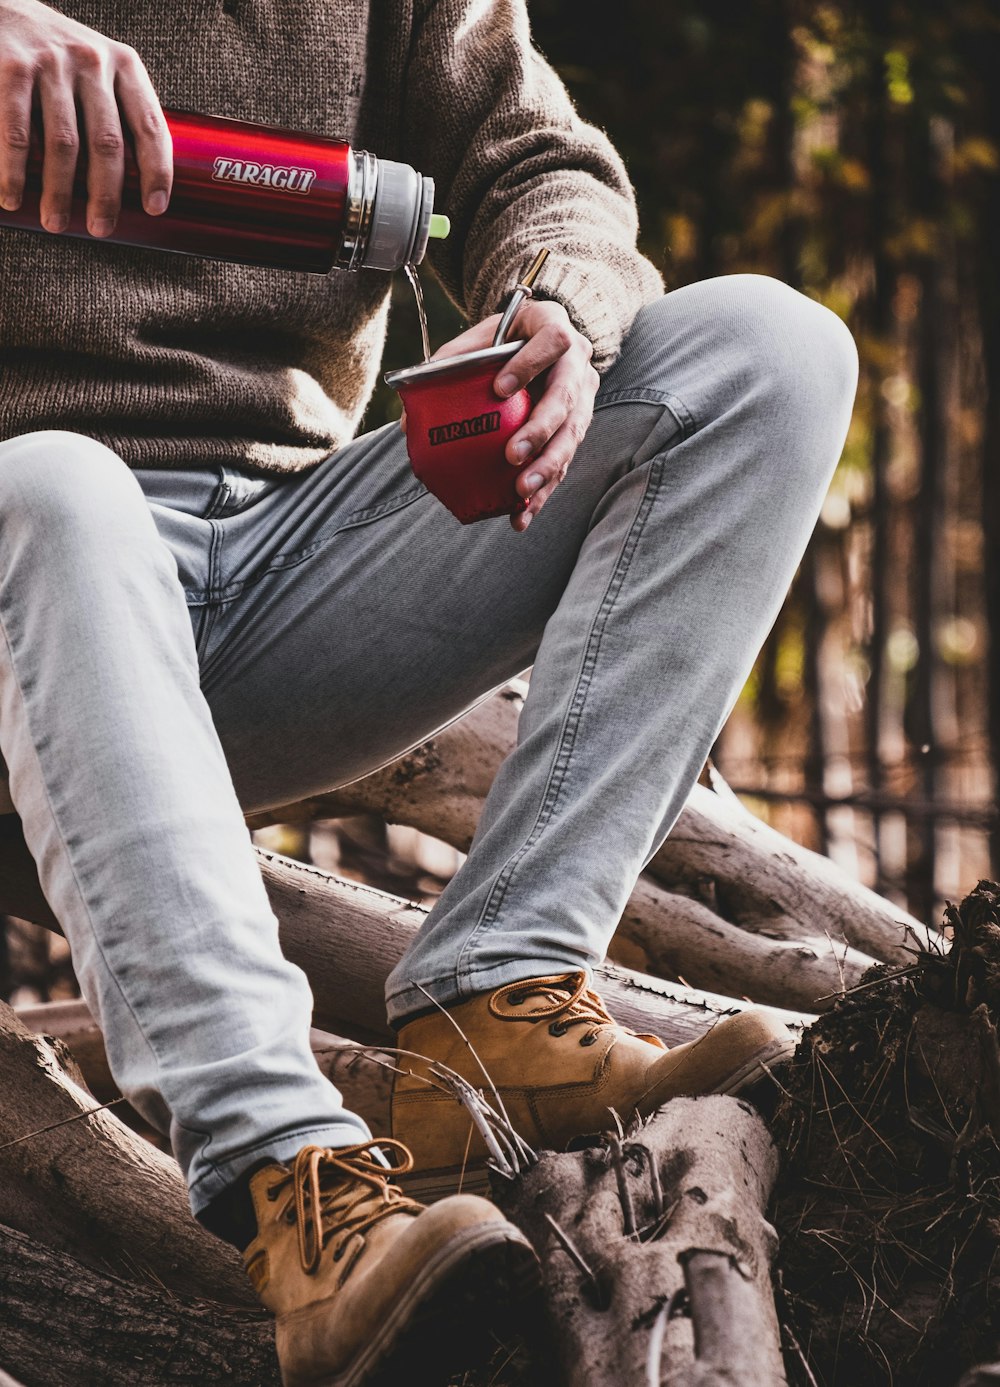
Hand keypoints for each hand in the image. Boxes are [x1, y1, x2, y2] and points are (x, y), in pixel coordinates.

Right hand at [0, 0, 170, 234]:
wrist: (4, 11)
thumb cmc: (57, 57)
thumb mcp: (98, 71)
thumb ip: (118, 112)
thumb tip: (134, 186)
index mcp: (124, 66)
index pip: (151, 125)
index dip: (156, 172)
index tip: (154, 208)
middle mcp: (93, 60)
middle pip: (108, 143)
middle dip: (105, 195)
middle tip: (100, 228)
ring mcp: (52, 62)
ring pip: (64, 144)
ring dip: (59, 192)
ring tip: (55, 222)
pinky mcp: (13, 66)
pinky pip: (18, 133)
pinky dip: (15, 171)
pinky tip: (13, 195)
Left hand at [403, 298, 598, 531]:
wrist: (539, 343)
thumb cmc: (502, 340)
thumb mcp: (478, 340)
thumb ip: (447, 367)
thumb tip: (406, 421)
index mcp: (554, 327)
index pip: (554, 341)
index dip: (529, 364)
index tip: (499, 389)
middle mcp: (578, 363)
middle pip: (566, 398)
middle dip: (540, 430)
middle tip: (512, 456)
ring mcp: (583, 397)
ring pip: (571, 435)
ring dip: (547, 467)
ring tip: (521, 492)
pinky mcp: (578, 427)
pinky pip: (564, 462)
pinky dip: (543, 491)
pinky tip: (522, 515)